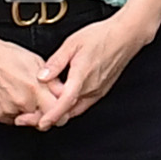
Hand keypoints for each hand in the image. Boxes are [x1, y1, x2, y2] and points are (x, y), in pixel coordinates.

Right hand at [0, 30, 63, 126]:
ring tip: (20, 93)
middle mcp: (22, 102)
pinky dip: (12, 112)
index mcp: (35, 89)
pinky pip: (10, 119)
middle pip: (42, 120)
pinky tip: (9, 96)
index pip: (58, 115)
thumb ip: (53, 82)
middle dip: (43, 113)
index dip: (60, 114)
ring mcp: (7, 110)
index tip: (59, 110)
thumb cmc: (7, 55)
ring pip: (25, 121)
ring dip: (27, 113)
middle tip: (39, 101)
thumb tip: (64, 94)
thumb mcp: (37, 63)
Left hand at [31, 11, 151, 124]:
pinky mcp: (102, 91)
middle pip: (69, 109)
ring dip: (62, 111)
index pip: (66, 102)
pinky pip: (84, 103)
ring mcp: (98, 90)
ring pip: (76, 108)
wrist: (125, 36)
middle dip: (51, 114)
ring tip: (46, 106)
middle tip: (34, 112)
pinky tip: (63, 98)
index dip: (52, 114)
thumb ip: (56, 62)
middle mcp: (92, 87)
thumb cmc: (102, 36)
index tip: (42, 123)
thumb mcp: (72, 44)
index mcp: (82, 75)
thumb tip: (41, 76)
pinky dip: (72, 106)